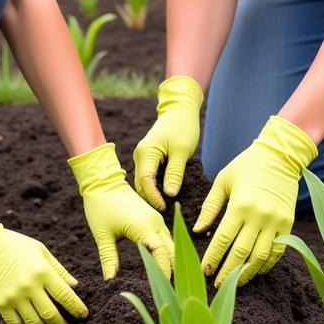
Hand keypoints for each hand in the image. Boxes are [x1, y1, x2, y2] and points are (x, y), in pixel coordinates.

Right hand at [0, 203, 87, 323]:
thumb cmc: (16, 245)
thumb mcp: (41, 251)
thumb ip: (59, 270)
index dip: (77, 308)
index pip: (65, 295)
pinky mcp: (0, 304)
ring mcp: (13, 297)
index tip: (84, 315)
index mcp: (42, 270)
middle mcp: (29, 286)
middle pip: (51, 315)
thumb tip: (75, 287)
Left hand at [69, 142, 173, 278]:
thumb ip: (109, 258)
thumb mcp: (103, 234)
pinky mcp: (154, 217)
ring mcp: (156, 218)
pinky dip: (166, 251)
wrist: (103, 181)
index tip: (160, 291)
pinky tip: (161, 264)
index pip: (162, 255)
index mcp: (144, 227)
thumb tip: (109, 281)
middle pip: (171, 251)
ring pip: (171, 244)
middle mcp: (155, 222)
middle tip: (168, 293)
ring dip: (170, 261)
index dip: (164, 273)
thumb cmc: (100, 206)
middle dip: (171, 270)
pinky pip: (165, 237)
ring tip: (166, 283)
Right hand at [133, 74, 203, 210]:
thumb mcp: (182, 151)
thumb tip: (169, 194)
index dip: (154, 197)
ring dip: (153, 194)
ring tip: (166, 207)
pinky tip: (165, 195)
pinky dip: (155, 186)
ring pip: (144, 181)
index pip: (146, 182)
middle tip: (165, 213)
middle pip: (141, 184)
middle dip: (151, 199)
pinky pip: (149, 176)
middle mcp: (140, 155)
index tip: (166, 208)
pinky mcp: (149, 157)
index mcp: (146, 153)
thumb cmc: (183, 127)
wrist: (180, 109)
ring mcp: (143, 156)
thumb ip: (175, 173)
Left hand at [194, 116, 317, 287]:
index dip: (213, 257)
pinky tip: (255, 269)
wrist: (280, 156)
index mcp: (240, 204)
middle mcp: (259, 215)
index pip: (223, 239)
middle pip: (241, 252)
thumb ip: (210, 206)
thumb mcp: (223, 180)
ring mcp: (276, 221)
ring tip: (234, 282)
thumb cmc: (246, 166)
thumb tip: (198, 230)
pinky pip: (278, 251)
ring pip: (260, 256)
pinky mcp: (288, 223)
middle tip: (216, 283)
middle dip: (227, 271)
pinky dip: (267, 264)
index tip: (204, 270)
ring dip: (246, 272)